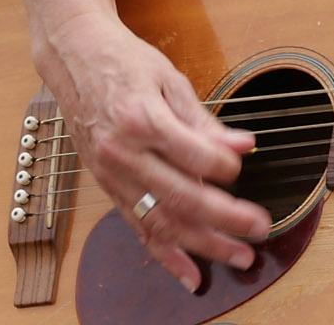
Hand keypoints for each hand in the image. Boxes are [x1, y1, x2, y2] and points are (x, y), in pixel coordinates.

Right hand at [37, 10, 264, 293]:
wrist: (74, 60)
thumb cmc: (126, 63)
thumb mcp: (169, 80)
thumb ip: (205, 121)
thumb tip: (245, 146)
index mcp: (142, 119)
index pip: (192, 154)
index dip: (224, 166)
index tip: (244, 167)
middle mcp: (123, 153)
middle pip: (180, 197)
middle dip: (224, 219)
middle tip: (259, 229)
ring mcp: (112, 175)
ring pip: (161, 220)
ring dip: (202, 245)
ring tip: (238, 257)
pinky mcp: (107, 188)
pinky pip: (138, 227)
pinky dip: (165, 254)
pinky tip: (190, 272)